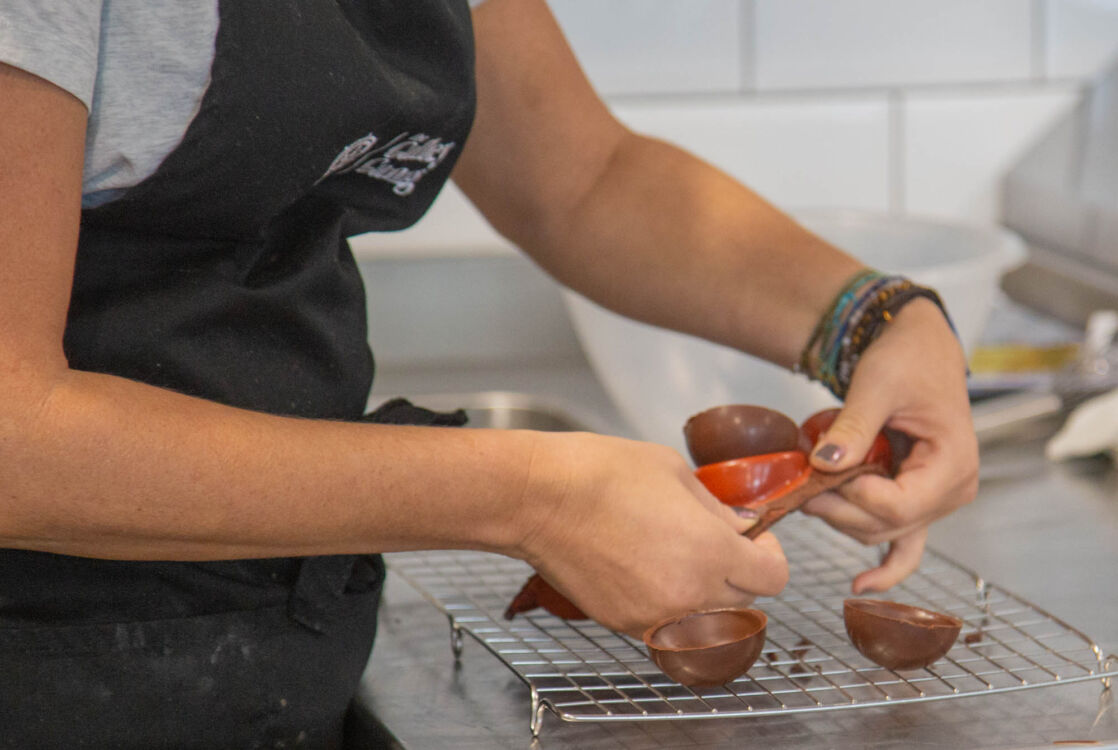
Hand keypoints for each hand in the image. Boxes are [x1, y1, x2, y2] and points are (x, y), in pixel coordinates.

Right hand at [514, 431, 788, 637]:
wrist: (538, 499)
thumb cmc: (602, 473)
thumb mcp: (675, 472)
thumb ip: (717, 508)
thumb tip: (740, 527)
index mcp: (711, 552)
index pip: (773, 579)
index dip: (769, 555)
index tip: (753, 539)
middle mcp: (690, 594)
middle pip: (745, 605)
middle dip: (740, 576)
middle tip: (717, 545)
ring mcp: (656, 616)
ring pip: (708, 623)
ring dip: (708, 597)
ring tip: (681, 560)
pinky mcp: (625, 624)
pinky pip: (668, 625)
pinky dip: (670, 606)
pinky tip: (647, 571)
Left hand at [800, 298, 977, 593]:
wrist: (919, 350)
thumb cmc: (907, 360)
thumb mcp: (877, 385)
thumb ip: (853, 428)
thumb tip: (822, 466)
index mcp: (953, 465)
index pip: (896, 506)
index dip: (851, 496)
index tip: (821, 470)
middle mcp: (951, 492)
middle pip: (883, 525)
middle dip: (837, 507)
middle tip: (800, 481)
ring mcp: (935, 502)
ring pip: (879, 532)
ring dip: (841, 516)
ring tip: (811, 488)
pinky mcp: (916, 501)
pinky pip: (903, 545)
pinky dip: (885, 567)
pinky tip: (859, 585)